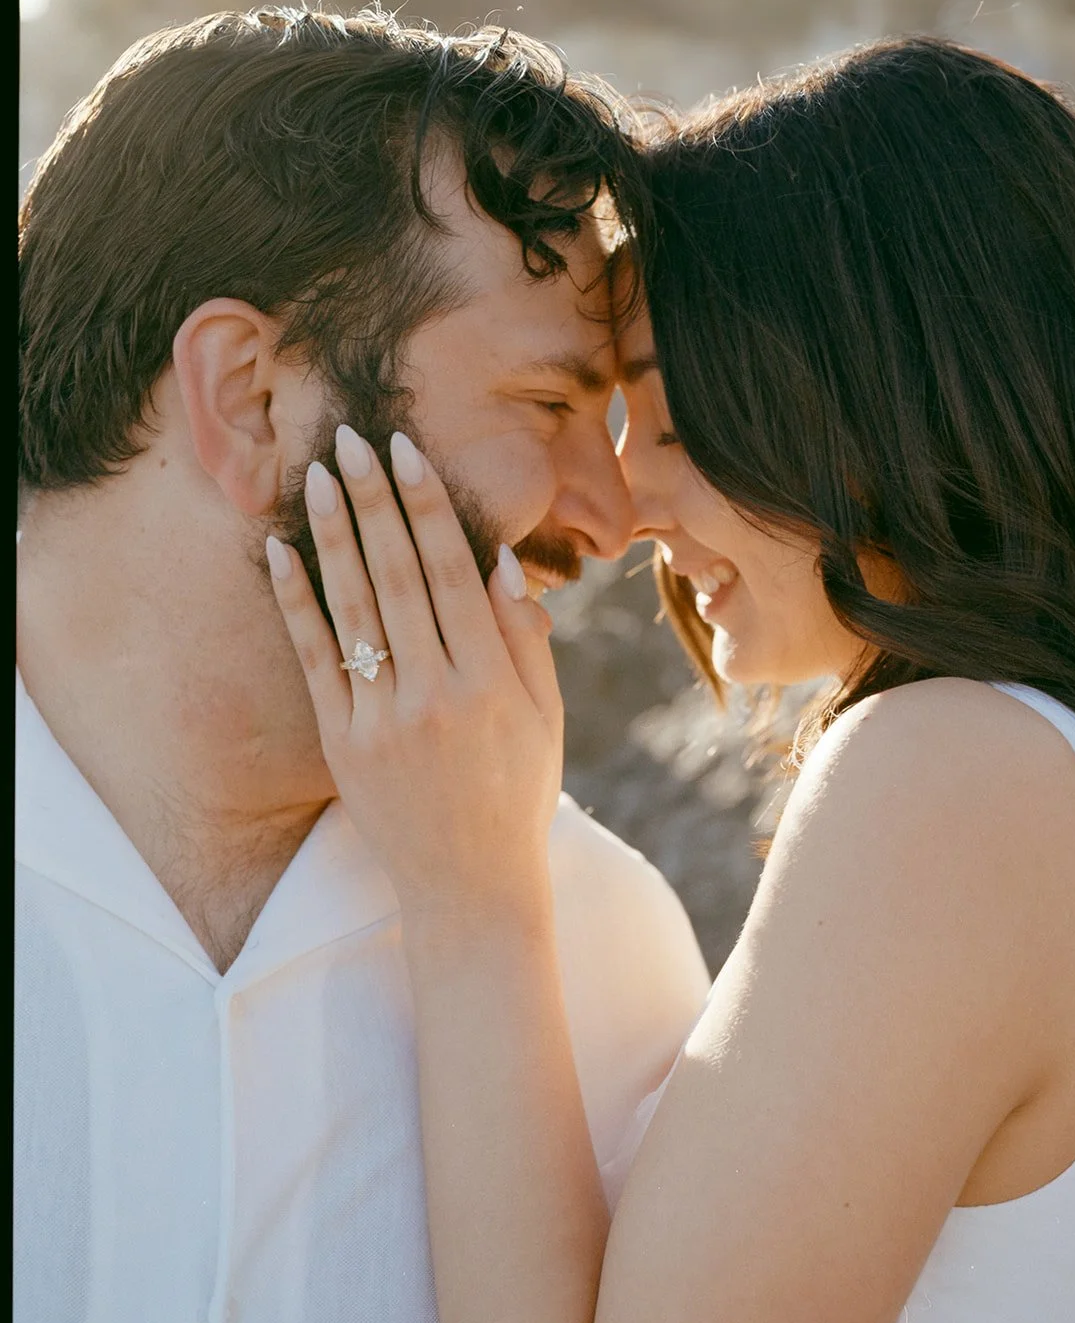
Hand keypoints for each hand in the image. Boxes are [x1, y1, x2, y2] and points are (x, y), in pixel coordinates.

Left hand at [268, 425, 563, 924]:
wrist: (470, 884)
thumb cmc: (517, 794)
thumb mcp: (545, 719)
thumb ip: (525, 642)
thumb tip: (501, 564)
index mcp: (489, 682)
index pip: (452, 575)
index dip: (427, 508)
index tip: (407, 453)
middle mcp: (434, 694)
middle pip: (398, 577)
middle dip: (376, 501)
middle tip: (353, 438)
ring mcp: (382, 719)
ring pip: (354, 607)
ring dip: (335, 534)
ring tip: (320, 476)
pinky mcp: (342, 743)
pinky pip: (316, 659)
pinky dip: (296, 604)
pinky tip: (280, 552)